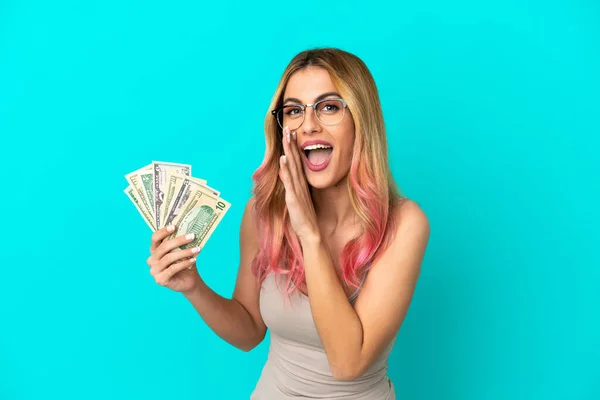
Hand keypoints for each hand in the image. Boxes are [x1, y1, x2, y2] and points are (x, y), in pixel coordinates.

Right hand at [146, 225, 202, 293]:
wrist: (189, 281)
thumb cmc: (185, 263)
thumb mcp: (183, 251)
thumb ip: (181, 243)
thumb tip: (190, 230)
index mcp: (155, 251)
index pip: (155, 238)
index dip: (163, 231)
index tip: (174, 226)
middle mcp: (152, 260)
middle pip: (163, 247)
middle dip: (179, 240)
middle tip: (192, 236)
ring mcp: (154, 271)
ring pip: (169, 258)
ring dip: (185, 252)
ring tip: (197, 249)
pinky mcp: (160, 280)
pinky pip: (172, 269)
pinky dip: (184, 263)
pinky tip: (193, 259)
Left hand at [278, 125, 319, 241]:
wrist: (310, 232)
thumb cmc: (304, 216)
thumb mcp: (298, 198)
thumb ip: (293, 186)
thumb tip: (286, 174)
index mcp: (301, 182)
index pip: (297, 161)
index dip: (293, 147)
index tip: (291, 133)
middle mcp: (300, 183)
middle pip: (295, 159)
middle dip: (291, 143)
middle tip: (288, 127)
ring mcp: (297, 189)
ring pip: (292, 166)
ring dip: (289, 150)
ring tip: (286, 136)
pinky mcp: (294, 197)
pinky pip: (289, 181)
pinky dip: (286, 169)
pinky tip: (283, 159)